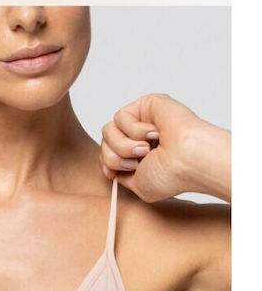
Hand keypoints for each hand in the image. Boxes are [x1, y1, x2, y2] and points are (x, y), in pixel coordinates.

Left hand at [99, 93, 229, 202]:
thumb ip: (120, 175)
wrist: (186, 160)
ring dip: (124, 145)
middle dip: (115, 157)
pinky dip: (134, 129)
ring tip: (145, 149)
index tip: (117, 172)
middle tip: (137, 162)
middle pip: (104, 144)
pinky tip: (154, 133)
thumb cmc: (169, 175)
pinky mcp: (145, 105)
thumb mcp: (138, 185)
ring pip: (108, 131)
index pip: (107, 155)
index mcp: (138, 157)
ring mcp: (141, 121)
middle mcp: (139, 139)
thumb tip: (110, 167)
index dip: (107, 164)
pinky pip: (120, 117)